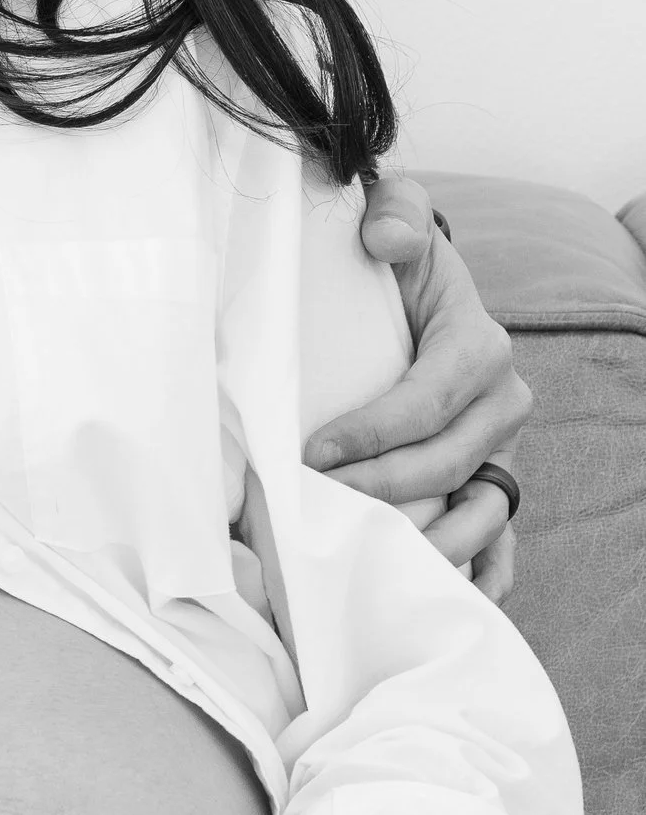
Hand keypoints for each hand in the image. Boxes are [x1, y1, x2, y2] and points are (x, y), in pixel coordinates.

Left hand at [307, 177, 529, 599]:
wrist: (409, 291)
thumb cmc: (392, 261)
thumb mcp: (396, 218)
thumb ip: (395, 214)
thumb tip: (385, 238)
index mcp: (479, 344)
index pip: (432, 398)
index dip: (376, 432)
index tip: (313, 454)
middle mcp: (502, 403)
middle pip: (448, 463)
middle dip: (381, 491)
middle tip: (312, 507)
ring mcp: (499, 450)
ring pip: (478, 511)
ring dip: (425, 543)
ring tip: (363, 564)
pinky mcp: (488, 483)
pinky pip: (497, 541)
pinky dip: (477, 574)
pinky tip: (439, 601)